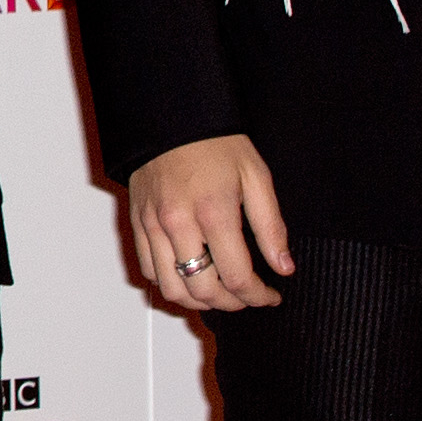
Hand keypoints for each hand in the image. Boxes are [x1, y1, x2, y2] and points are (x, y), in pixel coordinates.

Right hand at [128, 132, 293, 312]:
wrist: (171, 117)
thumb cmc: (214, 143)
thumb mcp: (256, 177)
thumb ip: (271, 226)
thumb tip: (283, 265)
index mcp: (213, 212)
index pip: (238, 277)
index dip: (259, 296)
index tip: (271, 295)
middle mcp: (178, 224)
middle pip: (203, 290)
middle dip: (231, 303)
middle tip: (247, 296)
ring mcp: (153, 225)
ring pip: (171, 288)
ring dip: (198, 300)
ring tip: (218, 292)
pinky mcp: (137, 223)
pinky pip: (149, 269)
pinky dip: (170, 282)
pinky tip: (189, 275)